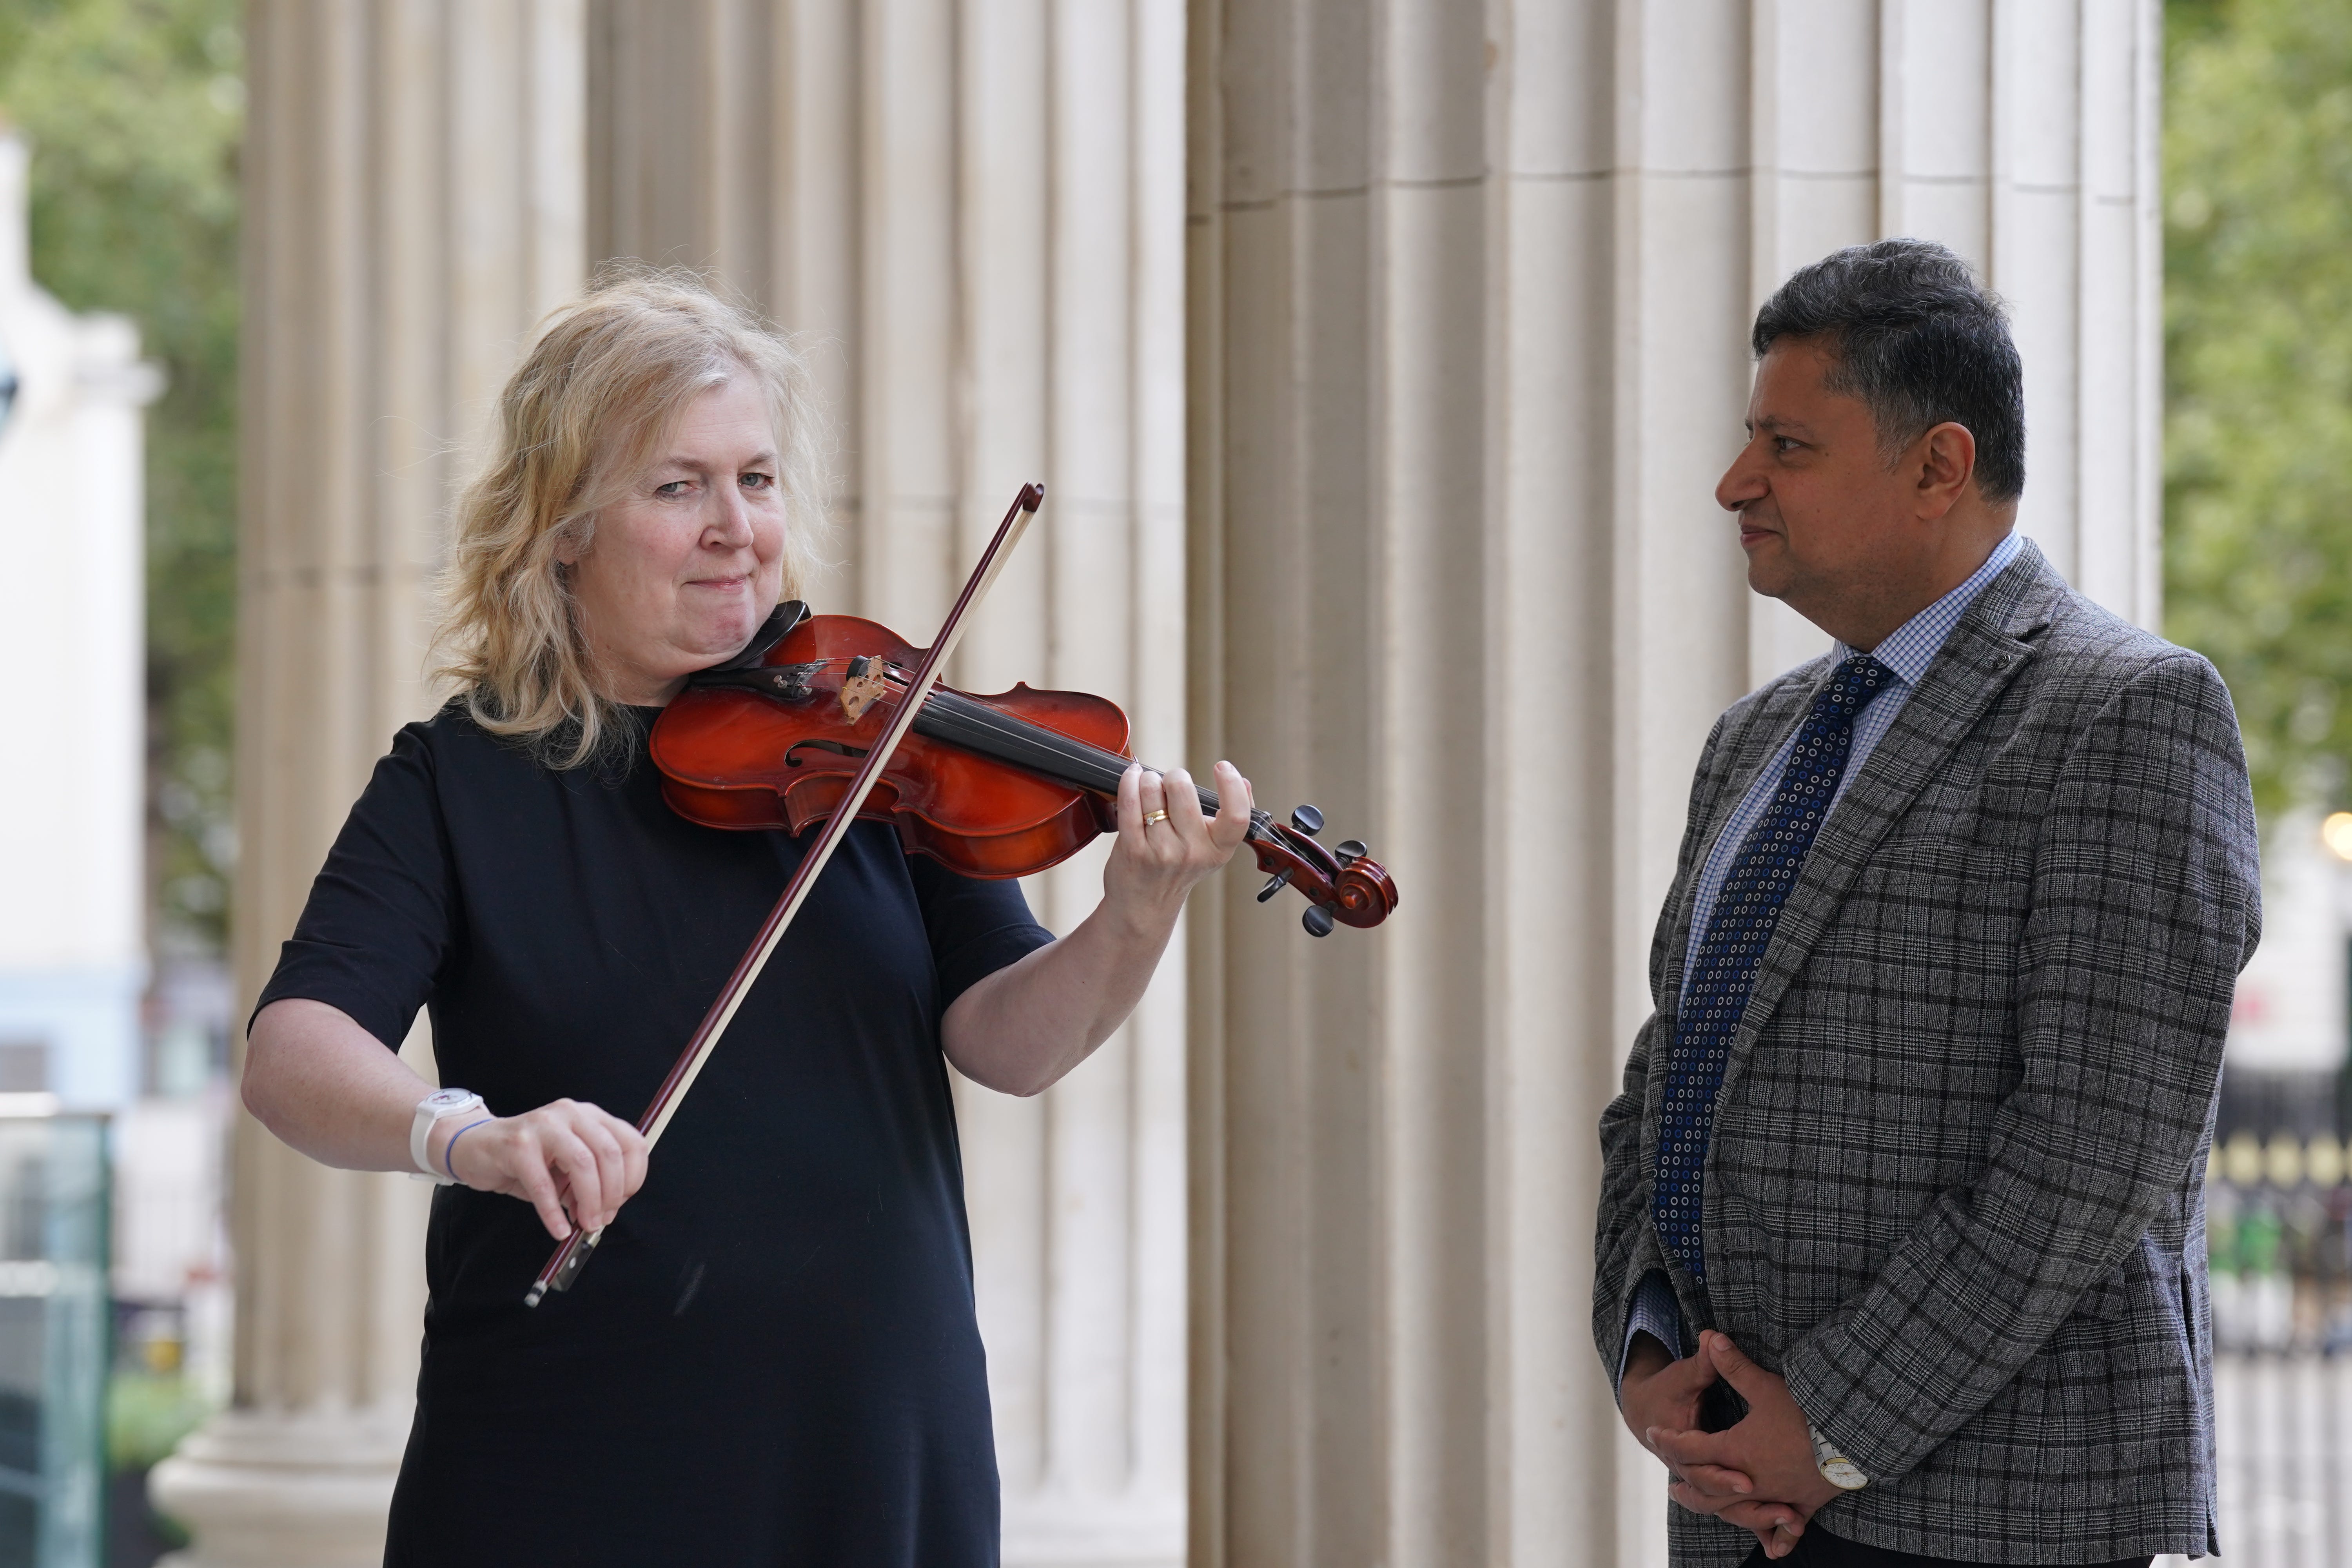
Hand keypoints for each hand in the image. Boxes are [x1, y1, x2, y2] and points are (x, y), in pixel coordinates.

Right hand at [433, 1098, 648, 1239]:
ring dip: (589, 1201)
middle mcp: (570, 1114)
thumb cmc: (527, 1160)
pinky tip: (559, 1229)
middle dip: (612, 1193)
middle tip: (602, 1219)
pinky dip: (553, 1213)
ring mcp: (544, 1126)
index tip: (623, 1201)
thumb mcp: (566, 1167)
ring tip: (585, 1224)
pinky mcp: (518, 1145)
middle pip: (609, 1153)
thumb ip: (590, 1182)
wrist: (476, 1147)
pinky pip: (543, 1184)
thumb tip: (607, 1212)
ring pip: (582, 1164)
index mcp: (589, 1116)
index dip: (634, 1176)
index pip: (630, 1142)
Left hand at [1101, 761, 1252, 929]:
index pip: (1236, 816)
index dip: (1231, 785)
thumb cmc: (1177, 872)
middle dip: (1174, 776)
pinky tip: (1132, 778)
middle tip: (1170, 783)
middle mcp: (1191, 852)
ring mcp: (1161, 851)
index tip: (1223, 767)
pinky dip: (1129, 781)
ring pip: (1152, 790)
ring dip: (1148, 779)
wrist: (1144, 907)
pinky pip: (1129, 801)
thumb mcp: (1211, 850)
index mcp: (1218, 850)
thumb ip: (1227, 819)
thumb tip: (1242, 782)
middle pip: (1183, 790)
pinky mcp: (1132, 848)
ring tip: (1149, 788)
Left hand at [1649, 1331, 1841, 1558]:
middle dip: (1688, 1485)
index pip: (1692, 1448)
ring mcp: (1779, 1496)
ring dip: (1719, 1510)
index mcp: (1737, 1451)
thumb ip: (1735, 1366)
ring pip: (1740, 1512)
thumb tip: (1709, 1336)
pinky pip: (1787, 1528)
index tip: (1653, 1434)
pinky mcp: (1805, 1503)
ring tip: (1710, 1508)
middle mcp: (1752, 1480)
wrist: (1854, 1436)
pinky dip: (1777, 1537)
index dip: (1669, 1440)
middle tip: (1671, 1484)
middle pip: (1709, 1490)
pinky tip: (1773, 1549)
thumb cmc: (1808, 1411)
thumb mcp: (1766, 1386)